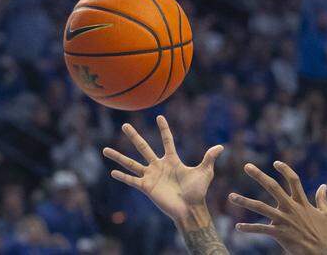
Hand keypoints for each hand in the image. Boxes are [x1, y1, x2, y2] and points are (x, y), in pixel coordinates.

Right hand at [103, 116, 223, 227]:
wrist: (190, 210)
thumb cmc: (197, 192)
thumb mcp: (204, 173)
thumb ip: (209, 159)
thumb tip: (221, 146)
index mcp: (171, 161)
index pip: (167, 141)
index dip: (164, 129)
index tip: (159, 117)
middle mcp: (158, 166)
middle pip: (143, 148)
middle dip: (134, 136)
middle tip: (125, 125)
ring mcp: (150, 176)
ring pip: (131, 163)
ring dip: (118, 156)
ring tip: (105, 149)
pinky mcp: (146, 187)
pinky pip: (132, 180)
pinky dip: (122, 177)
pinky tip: (111, 172)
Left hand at [229, 162, 326, 253]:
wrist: (324, 253)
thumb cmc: (325, 233)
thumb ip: (323, 199)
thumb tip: (324, 186)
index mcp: (302, 203)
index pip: (294, 181)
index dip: (286, 170)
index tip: (275, 162)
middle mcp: (291, 208)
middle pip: (273, 188)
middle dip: (260, 176)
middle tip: (246, 165)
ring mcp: (284, 220)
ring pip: (261, 208)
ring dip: (245, 201)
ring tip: (231, 197)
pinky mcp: (280, 233)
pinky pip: (261, 229)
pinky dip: (249, 228)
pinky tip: (238, 227)